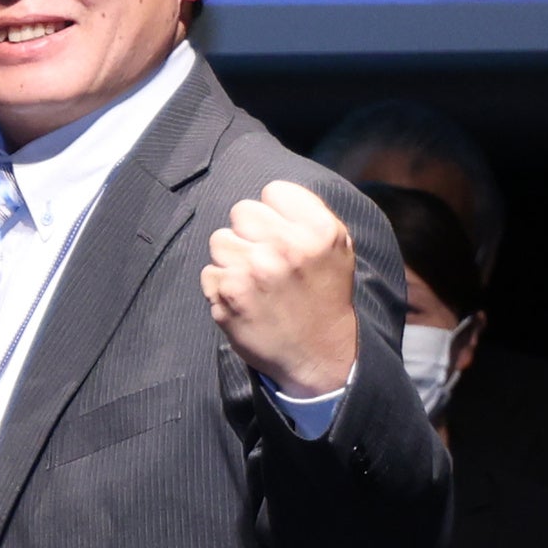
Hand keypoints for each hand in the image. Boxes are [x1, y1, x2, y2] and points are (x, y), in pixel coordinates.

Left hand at [202, 179, 357, 398]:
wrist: (320, 356)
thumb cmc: (325, 297)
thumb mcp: (338, 249)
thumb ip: (307, 216)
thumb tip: (269, 193)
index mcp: (319, 231)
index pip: (273, 191)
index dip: (275, 212)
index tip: (283, 233)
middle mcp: (286, 246)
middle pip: (241, 210)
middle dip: (250, 232)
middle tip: (266, 259)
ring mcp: (253, 270)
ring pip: (219, 239)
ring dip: (232, 258)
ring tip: (256, 281)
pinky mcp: (227, 293)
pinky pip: (209, 271)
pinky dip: (221, 285)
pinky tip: (244, 300)